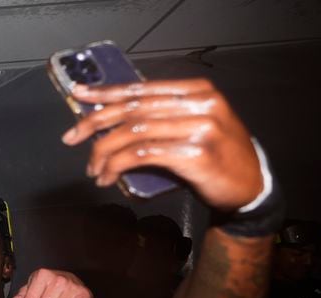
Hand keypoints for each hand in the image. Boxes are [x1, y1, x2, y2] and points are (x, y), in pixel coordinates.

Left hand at [61, 79, 262, 210]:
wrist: (250, 187)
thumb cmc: (216, 157)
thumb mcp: (194, 125)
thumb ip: (162, 116)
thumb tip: (112, 118)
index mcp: (197, 91)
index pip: (142, 88)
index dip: (107, 92)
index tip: (79, 96)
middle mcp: (200, 104)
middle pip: (133, 109)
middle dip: (95, 123)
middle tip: (70, 138)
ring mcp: (200, 128)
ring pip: (133, 133)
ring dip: (104, 153)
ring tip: (92, 169)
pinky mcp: (195, 154)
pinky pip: (142, 155)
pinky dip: (117, 167)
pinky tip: (107, 178)